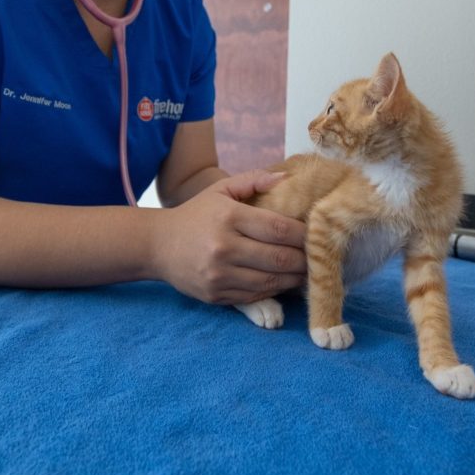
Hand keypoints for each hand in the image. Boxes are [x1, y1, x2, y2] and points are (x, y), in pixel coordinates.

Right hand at [151, 170, 306, 304]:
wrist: (157, 245)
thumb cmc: (196, 215)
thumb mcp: (220, 189)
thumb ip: (254, 180)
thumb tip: (287, 179)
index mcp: (229, 217)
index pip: (278, 228)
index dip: (303, 234)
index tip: (314, 234)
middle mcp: (224, 248)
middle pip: (280, 259)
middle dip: (304, 260)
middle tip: (317, 257)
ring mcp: (219, 275)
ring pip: (272, 282)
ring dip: (294, 279)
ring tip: (305, 271)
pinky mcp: (216, 295)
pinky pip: (256, 296)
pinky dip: (274, 290)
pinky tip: (282, 281)